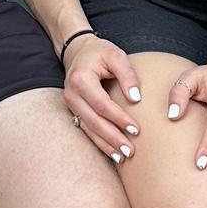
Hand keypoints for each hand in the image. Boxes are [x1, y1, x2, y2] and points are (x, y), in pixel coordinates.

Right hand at [63, 35, 142, 162]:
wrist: (78, 51)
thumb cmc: (99, 52)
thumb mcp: (116, 55)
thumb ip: (127, 74)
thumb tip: (135, 98)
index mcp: (81, 79)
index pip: (102, 104)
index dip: (119, 118)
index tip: (136, 129)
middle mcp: (72, 94)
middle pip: (93, 121)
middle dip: (112, 138)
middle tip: (130, 151)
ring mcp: (70, 104)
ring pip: (88, 129)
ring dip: (105, 144)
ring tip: (122, 157)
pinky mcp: (74, 110)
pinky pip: (86, 129)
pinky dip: (99, 142)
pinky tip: (112, 153)